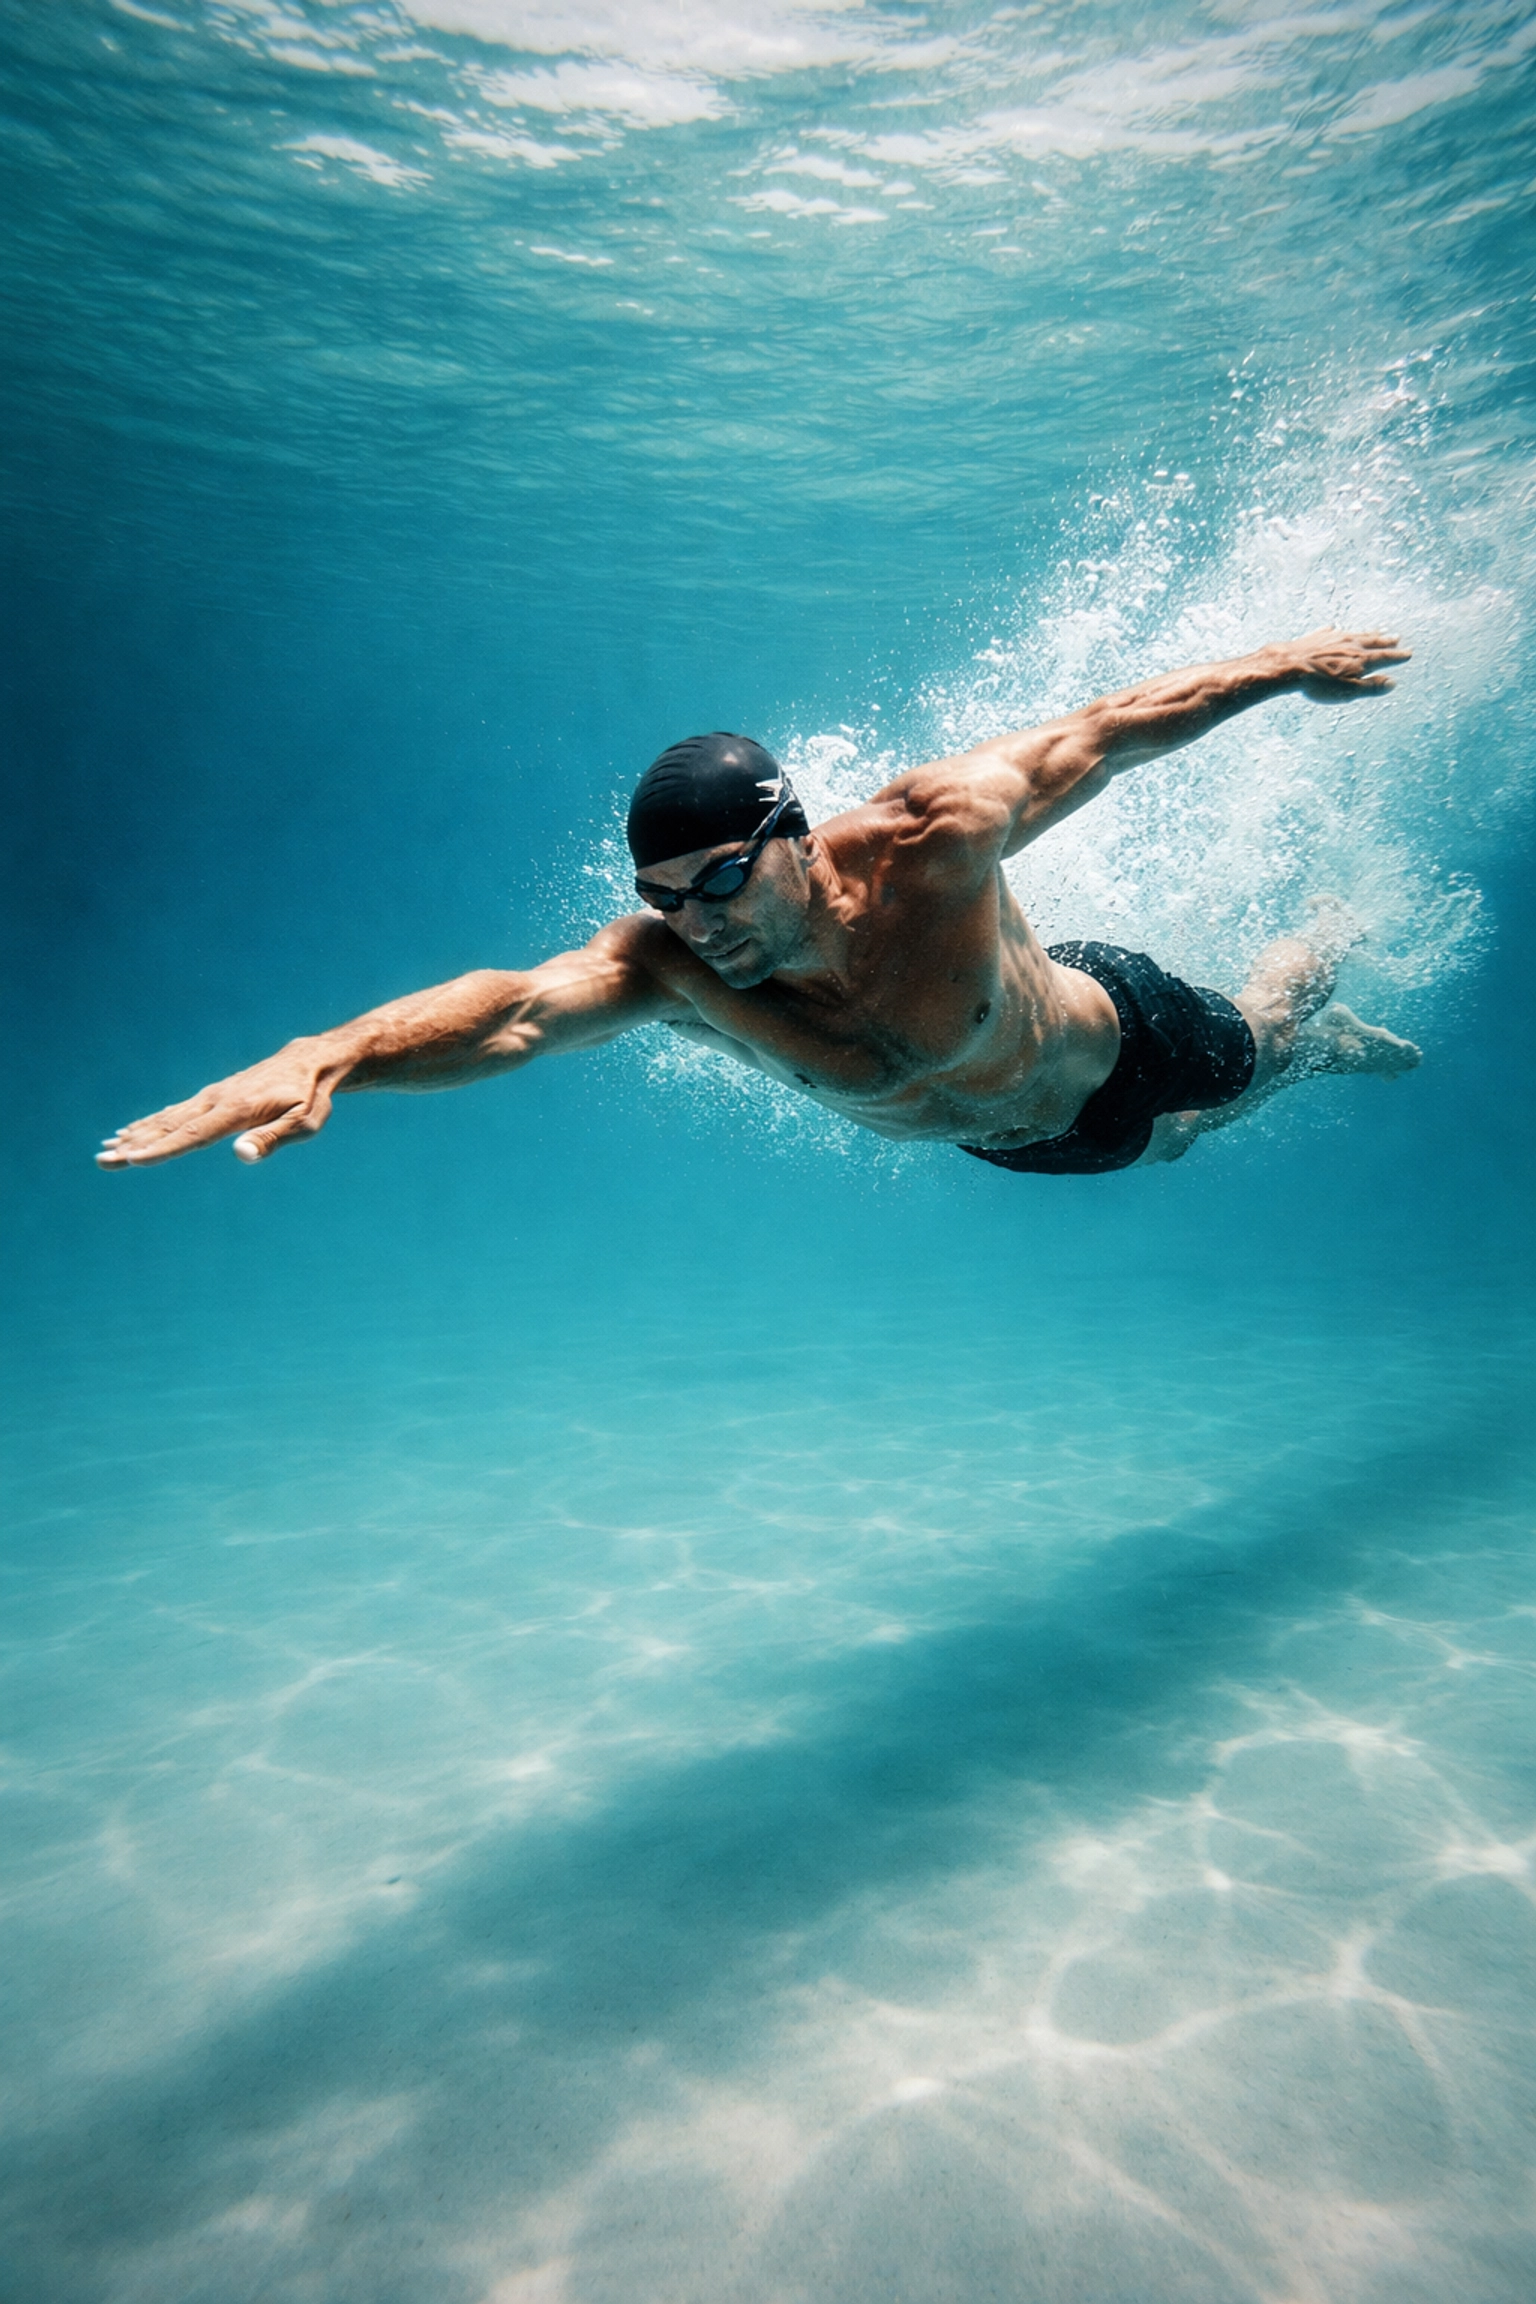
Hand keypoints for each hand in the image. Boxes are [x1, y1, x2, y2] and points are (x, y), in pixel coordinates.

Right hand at [96, 1041, 337, 1168]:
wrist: (312, 1061)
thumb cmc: (312, 1097)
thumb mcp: (304, 1123)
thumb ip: (273, 1138)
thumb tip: (242, 1155)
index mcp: (237, 1110)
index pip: (194, 1135)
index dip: (163, 1149)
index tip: (132, 1160)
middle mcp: (218, 1099)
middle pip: (170, 1127)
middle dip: (135, 1145)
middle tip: (102, 1161)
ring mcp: (213, 1096)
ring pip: (168, 1118)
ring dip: (136, 1135)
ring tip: (107, 1149)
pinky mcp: (214, 1096)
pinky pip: (176, 1112)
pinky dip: (152, 1123)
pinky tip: (134, 1131)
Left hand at [1275, 626, 1411, 701]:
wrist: (1288, 665)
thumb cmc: (1318, 683)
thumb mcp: (1348, 691)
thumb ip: (1371, 687)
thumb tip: (1392, 683)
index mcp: (1361, 659)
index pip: (1385, 657)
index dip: (1398, 656)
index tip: (1408, 653)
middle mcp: (1350, 644)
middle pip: (1372, 641)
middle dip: (1386, 641)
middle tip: (1397, 637)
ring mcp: (1333, 638)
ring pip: (1355, 634)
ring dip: (1367, 633)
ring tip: (1376, 631)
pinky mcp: (1316, 637)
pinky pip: (1330, 631)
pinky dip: (1336, 631)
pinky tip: (1334, 628)